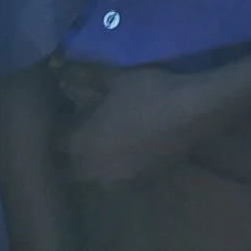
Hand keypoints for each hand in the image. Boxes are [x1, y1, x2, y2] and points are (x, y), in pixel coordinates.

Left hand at [55, 62, 237, 188]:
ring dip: (93, 166)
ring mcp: (117, 180)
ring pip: (92, 179)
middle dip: (73, 153)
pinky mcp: (139, 183)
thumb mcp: (116, 77)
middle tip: (85, 131)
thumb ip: (85, 75)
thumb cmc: (150, 92)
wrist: (194, 112)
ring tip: (106, 145)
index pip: (56, 143)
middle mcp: (93, 168)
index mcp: (81, 143)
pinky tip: (129, 152)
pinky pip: (116, 183)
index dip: (63, 128)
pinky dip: (115, 171)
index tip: (72, 114)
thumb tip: (61, 67)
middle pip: (69, 168)